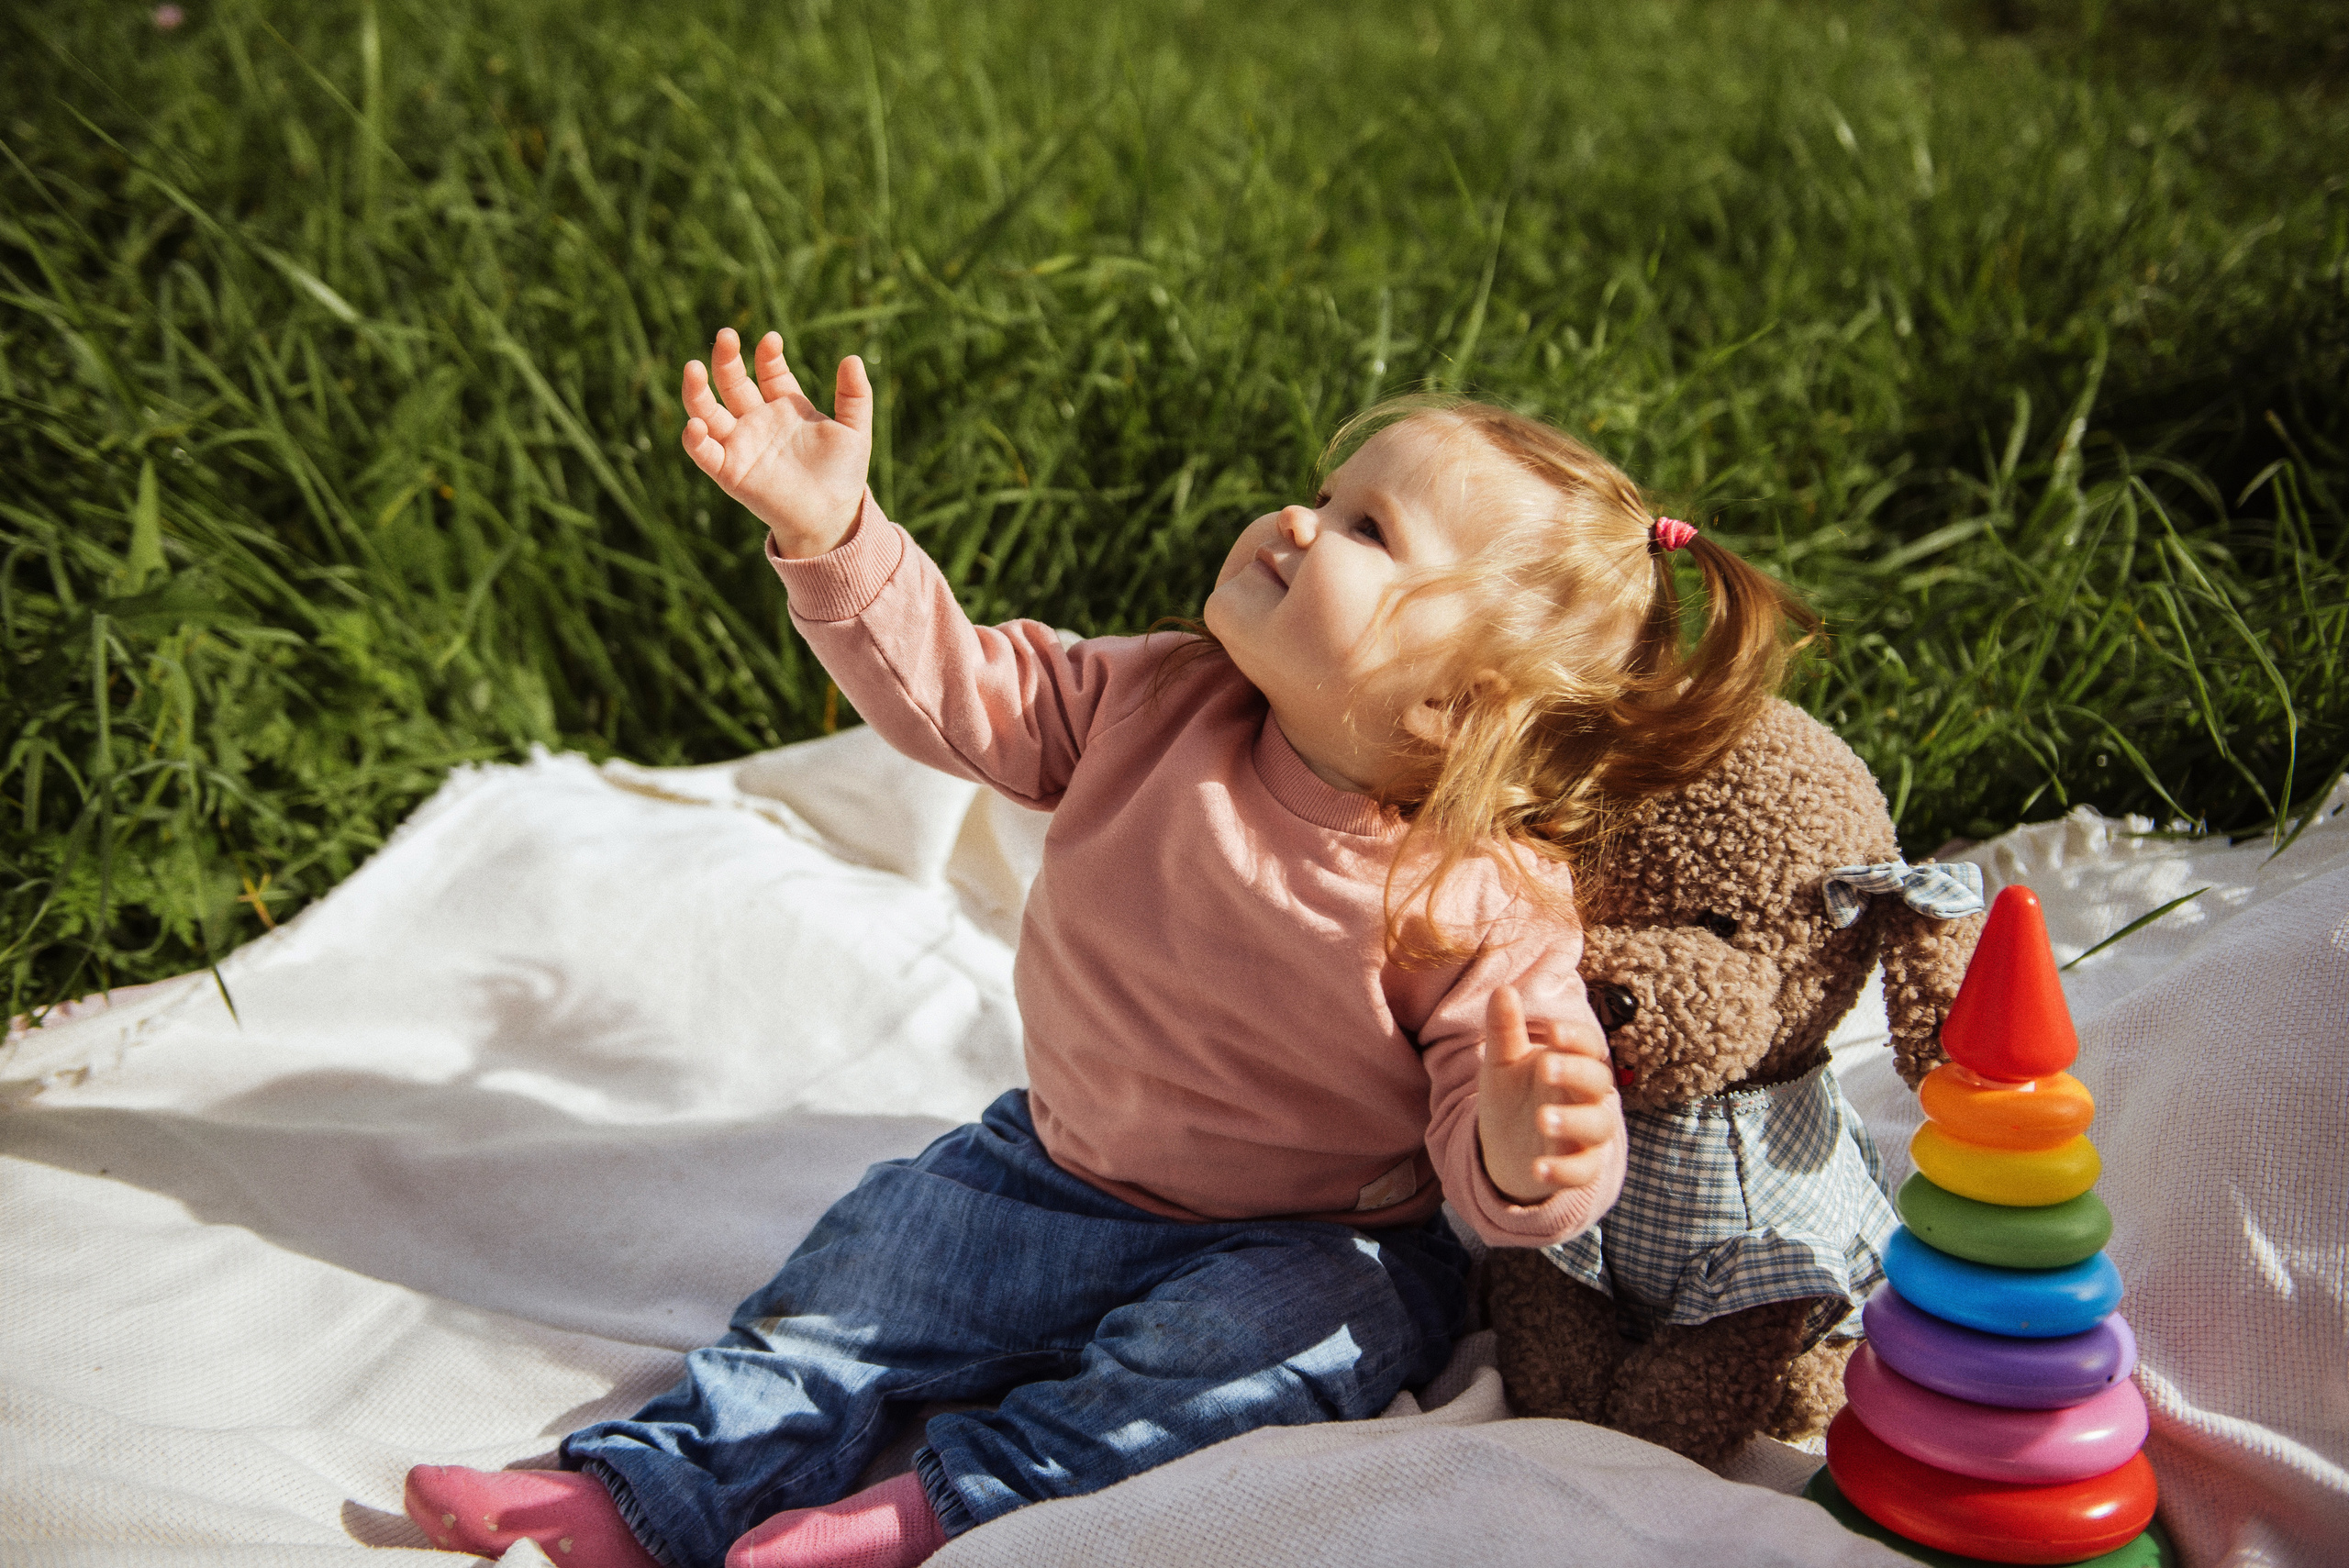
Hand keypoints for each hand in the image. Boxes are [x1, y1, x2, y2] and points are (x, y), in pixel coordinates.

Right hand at [680, 328, 873, 557]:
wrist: (833, 517)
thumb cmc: (842, 474)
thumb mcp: (855, 431)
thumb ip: (854, 395)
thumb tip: (852, 358)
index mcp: (785, 406)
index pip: (768, 370)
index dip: (767, 355)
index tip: (772, 341)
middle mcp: (758, 420)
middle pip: (732, 382)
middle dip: (726, 359)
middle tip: (726, 336)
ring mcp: (741, 444)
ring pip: (708, 411)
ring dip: (697, 390)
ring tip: (693, 368)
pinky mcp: (730, 472)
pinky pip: (704, 453)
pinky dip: (695, 440)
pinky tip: (696, 425)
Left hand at [1477, 982, 1620, 1204]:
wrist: (1506, 1150)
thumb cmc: (1513, 1097)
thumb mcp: (1503, 1063)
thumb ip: (1505, 1030)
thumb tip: (1502, 989)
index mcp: (1573, 1064)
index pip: (1589, 1046)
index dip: (1576, 1038)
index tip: (1553, 1032)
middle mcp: (1587, 1097)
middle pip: (1598, 1082)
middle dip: (1575, 1073)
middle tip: (1545, 1068)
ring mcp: (1586, 1134)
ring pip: (1597, 1126)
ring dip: (1574, 1121)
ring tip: (1544, 1118)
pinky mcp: (1579, 1167)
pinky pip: (1582, 1170)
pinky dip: (1564, 1170)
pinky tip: (1538, 1168)